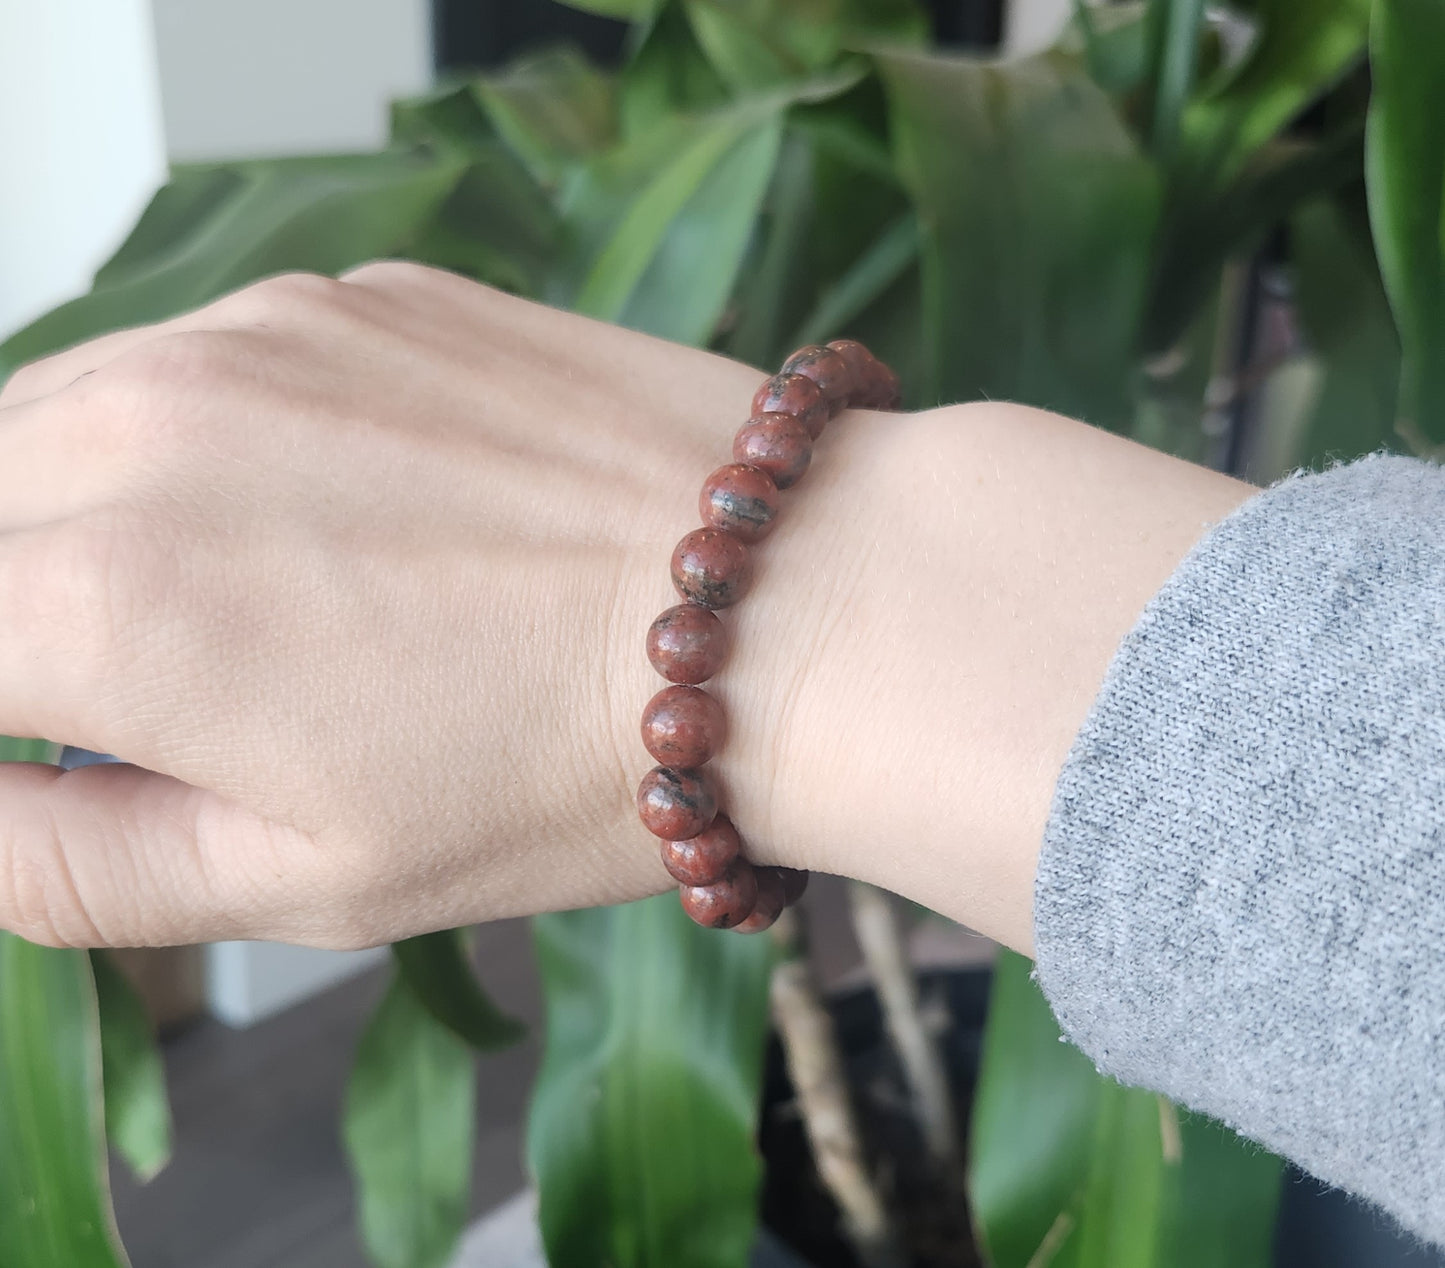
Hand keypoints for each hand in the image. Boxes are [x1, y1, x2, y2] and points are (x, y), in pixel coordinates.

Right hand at [0, 262, 1253, 953]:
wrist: (783, 605)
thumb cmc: (567, 766)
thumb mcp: (302, 880)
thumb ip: (69, 861)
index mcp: (109, 599)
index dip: (1, 713)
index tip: (71, 739)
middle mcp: (149, 424)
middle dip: (23, 610)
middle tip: (148, 692)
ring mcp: (259, 330)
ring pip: (62, 413)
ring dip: (87, 512)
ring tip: (237, 606)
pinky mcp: (356, 293)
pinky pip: (197, 355)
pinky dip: (195, 435)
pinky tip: (324, 508)